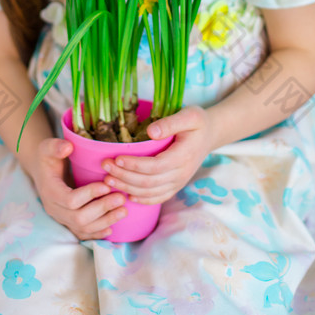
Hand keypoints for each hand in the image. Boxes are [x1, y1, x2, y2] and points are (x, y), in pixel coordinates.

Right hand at [32, 137, 128, 240]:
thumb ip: (56, 146)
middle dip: (102, 209)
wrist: (42, 171)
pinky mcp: (67, 222)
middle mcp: (54, 209)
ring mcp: (61, 218)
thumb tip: (68, 147)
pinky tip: (111, 229)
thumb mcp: (47, 147)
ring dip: (105, 221)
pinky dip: (97, 233)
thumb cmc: (48, 157)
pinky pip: (82, 234)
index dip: (90, 194)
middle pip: (79, 218)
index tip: (106, 185)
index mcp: (49, 191)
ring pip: (83, 228)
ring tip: (123, 210)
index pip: (70, 200)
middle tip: (121, 198)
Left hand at [101, 105, 215, 204]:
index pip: (155, 166)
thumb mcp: (190, 115)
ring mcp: (178, 182)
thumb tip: (151, 132)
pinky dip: (142, 199)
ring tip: (107, 180)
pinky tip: (127, 195)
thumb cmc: (198, 123)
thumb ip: (171, 123)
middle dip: (124, 176)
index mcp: (183, 156)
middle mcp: (181, 173)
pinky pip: (158, 198)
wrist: (210, 135)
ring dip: (127, 188)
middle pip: (148, 182)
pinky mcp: (175, 186)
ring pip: (150, 192)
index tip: (117, 158)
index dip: (135, 164)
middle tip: (105, 166)